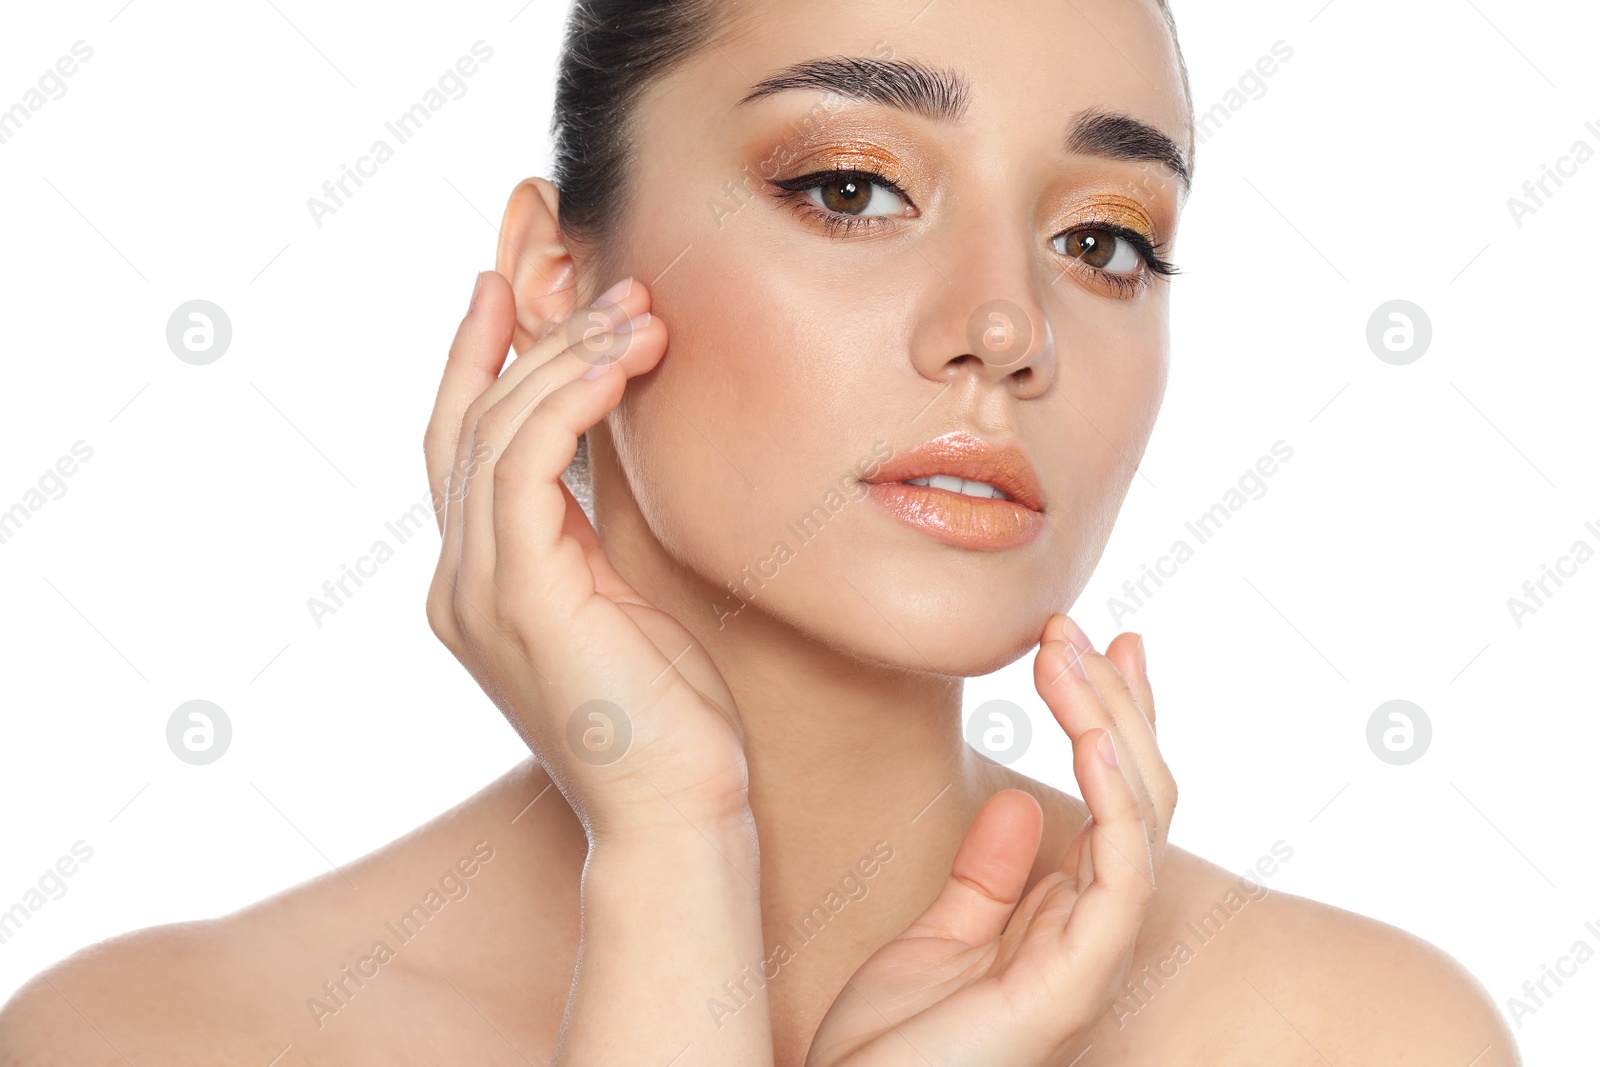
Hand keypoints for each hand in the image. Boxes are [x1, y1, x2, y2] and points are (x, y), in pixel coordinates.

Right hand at [423, 270, 751, 840]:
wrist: (675, 814)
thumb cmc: (667, 717)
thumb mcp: (620, 603)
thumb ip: (587, 535)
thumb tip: (601, 451)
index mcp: (479, 586)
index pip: (460, 448)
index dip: (477, 361)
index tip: (508, 286)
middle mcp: (461, 585)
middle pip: (464, 425)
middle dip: (527, 338)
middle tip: (609, 283)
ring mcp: (480, 594)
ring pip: (494, 433)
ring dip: (564, 357)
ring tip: (637, 310)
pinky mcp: (522, 600)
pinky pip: (526, 468)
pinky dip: (565, 401)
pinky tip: (618, 361)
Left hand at [807, 617, 1174, 1065]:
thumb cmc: (892, 1048)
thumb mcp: (936, 940)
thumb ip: (985, 876)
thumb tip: (1017, 804)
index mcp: (1065, 918)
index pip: (1116, 798)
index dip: (1115, 717)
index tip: (1097, 641)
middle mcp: (1090, 932)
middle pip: (1140, 794)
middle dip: (1118, 701)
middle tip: (1079, 625)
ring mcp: (1088, 957)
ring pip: (1140, 818)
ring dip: (1111, 723)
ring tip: (1071, 654)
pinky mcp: (1071, 983)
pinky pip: (1120, 877)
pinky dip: (1116, 799)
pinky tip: (1091, 736)